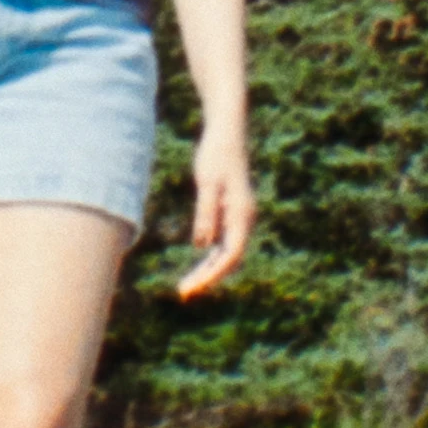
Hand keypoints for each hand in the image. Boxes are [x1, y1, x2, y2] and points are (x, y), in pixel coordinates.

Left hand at [172, 132, 256, 296]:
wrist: (226, 134)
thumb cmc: (215, 155)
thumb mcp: (207, 184)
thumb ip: (205, 214)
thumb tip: (201, 245)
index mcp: (241, 214)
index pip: (230, 255)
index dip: (213, 274)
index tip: (193, 287)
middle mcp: (244, 220)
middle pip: (229, 259)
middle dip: (208, 277)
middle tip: (183, 293)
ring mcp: (239, 218)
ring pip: (226, 254)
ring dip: (208, 271)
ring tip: (186, 286)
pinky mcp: (230, 214)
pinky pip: (223, 244)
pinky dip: (210, 258)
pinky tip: (196, 268)